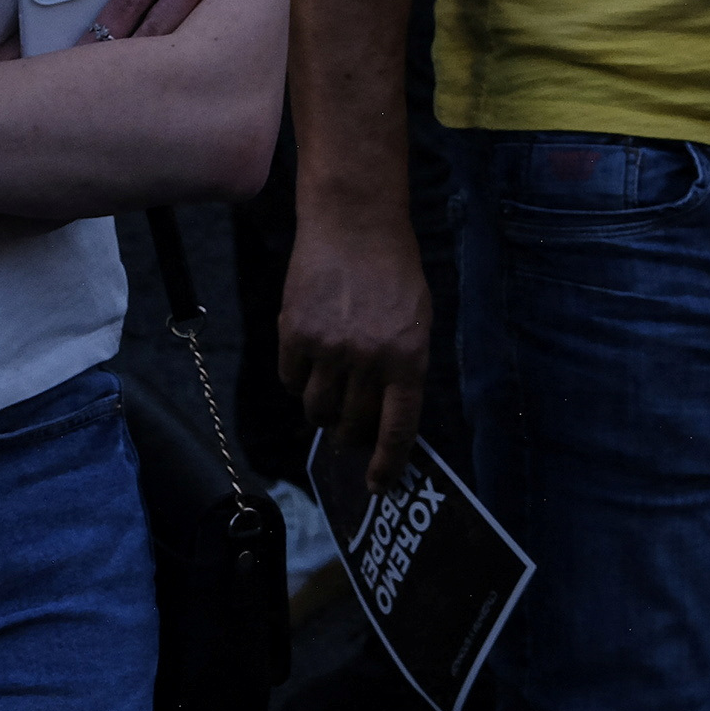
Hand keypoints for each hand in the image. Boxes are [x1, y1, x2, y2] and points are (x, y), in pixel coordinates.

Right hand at [277, 189, 441, 499]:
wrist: (354, 224)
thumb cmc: (395, 270)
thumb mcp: (418, 319)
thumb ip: (403, 367)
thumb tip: (386, 415)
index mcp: (407, 357)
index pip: (397, 429)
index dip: (386, 465)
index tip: (378, 486)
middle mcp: (367, 359)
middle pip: (351, 424)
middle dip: (351, 433)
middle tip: (351, 425)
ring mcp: (328, 348)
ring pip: (316, 410)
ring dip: (323, 410)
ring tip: (330, 388)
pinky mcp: (294, 334)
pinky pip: (291, 381)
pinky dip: (299, 380)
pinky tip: (310, 359)